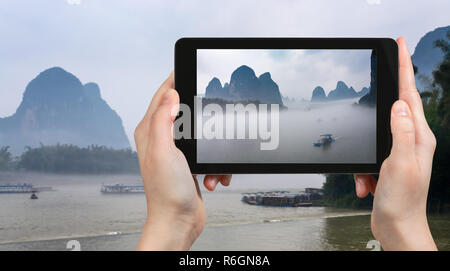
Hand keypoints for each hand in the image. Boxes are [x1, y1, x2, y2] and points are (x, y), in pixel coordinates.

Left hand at [134, 73, 230, 249]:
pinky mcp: (190, 164)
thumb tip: (171, 94)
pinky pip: (210, 154)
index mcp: (150, 132)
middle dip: (202, 116)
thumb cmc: (166, 193)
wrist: (178, 221)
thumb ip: (164, 120)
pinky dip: (216, 165)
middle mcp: (162, 140)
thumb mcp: (164, 151)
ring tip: (210, 164)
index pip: (162, 96)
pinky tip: (213, 177)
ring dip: (213, 148)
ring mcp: (177, 152)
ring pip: (202, 134)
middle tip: (214, 114)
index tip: (188, 68)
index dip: (175, 80)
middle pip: (184, 112)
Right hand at [354, 38, 436, 249]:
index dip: (404, 68)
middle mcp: (412, 140)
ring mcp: (399, 151)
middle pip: (394, 107)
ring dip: (364, 157)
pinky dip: (361, 171)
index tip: (400, 45)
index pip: (410, 94)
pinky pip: (367, 156)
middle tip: (381, 76)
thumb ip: (400, 132)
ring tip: (368, 180)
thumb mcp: (400, 164)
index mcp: (419, 136)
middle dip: (383, 98)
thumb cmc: (403, 201)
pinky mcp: (387, 162)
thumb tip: (399, 104)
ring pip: (374, 134)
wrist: (397, 228)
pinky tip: (366, 186)